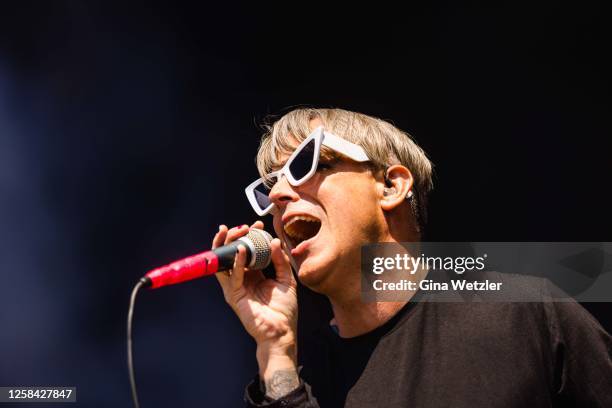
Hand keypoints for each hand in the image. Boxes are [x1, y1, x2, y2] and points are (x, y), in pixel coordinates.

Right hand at [212, 221, 297, 357]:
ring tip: (236, 232)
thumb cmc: (284, 310)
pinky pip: (232, 275)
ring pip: (225, 261)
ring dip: (228, 245)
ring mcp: (236, 287)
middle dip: (235, 236)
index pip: (248, 251)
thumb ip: (280, 260)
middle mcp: (243, 279)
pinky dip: (235, 262)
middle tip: (244, 226)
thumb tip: (275, 241)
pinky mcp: (234, 295)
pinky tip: (241, 250)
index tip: (258, 224)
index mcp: (254, 274)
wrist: (281, 332)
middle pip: (232, 253)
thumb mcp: (287, 279)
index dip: (250, 236)